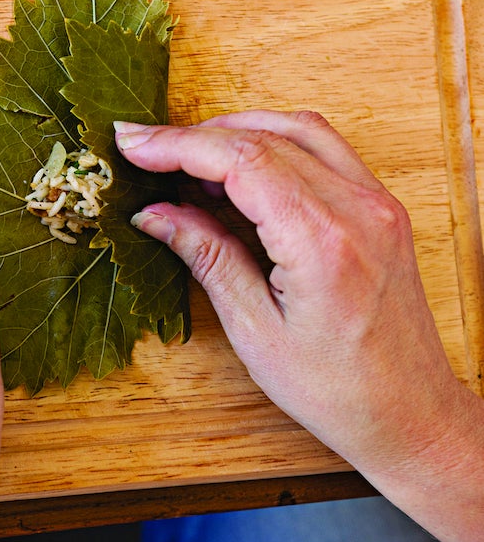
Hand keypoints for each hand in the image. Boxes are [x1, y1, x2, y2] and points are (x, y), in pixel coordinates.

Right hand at [116, 110, 483, 541]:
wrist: (410, 412)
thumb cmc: (336, 389)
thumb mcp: (255, 329)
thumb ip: (206, 255)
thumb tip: (154, 212)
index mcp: (323, 242)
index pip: (241, 160)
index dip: (179, 145)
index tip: (133, 144)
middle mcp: (359, 208)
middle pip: (264, 137)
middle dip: (195, 137)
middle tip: (146, 148)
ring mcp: (376, 201)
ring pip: (296, 129)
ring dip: (235, 132)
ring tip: (187, 157)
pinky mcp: (380, 205)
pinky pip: (322, 147)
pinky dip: (273, 141)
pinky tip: (240, 164)